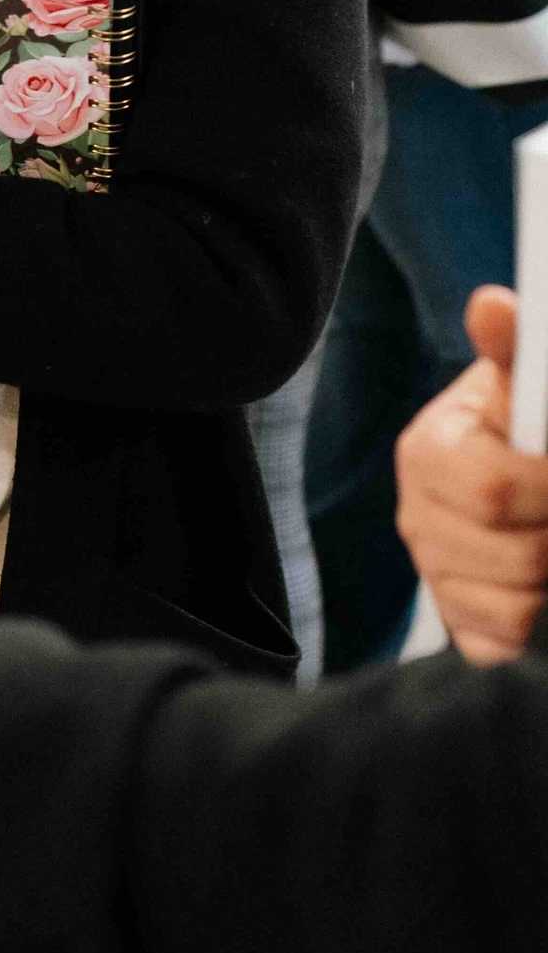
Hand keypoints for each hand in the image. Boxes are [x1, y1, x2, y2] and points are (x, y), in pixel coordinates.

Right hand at [395, 288, 547, 661]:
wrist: (521, 476)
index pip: (492, 489)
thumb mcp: (525, 385)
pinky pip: (500, 648)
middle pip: (511, 558)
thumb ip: (514, 349)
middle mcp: (418, 519)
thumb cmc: (530, 427)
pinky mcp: (458, 624)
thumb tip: (494, 304)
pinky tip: (546, 586)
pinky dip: (538, 628)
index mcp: (427, 453)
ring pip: (513, 610)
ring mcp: (435, 577)